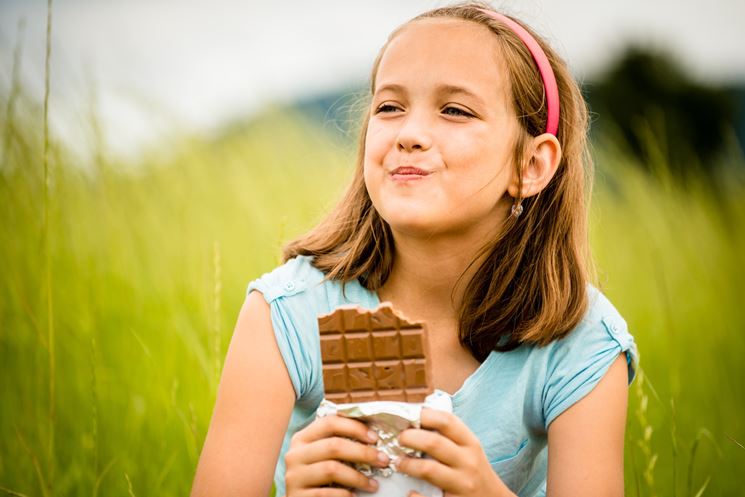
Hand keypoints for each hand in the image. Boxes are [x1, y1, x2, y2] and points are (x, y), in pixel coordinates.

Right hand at [284, 414, 390, 496]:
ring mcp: (294, 476)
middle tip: (383, 460)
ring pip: (331, 469)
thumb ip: (338, 443)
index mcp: (302, 438)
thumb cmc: (318, 478)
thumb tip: (371, 436)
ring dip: (358, 477)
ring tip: (373, 484)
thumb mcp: (322, 456)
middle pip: (333, 445)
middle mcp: (294, 454)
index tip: (375, 438)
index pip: (329, 423)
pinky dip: (344, 495)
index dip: (354, 427)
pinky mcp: (296, 496)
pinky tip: (354, 496)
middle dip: (363, 452)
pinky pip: (326, 494)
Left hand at [397, 408, 513, 496]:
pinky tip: (411, 491)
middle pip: (433, 442)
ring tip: (398, 463)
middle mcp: (468, 462)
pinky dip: (415, 496)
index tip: (408, 416)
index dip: (424, 415)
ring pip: (428, 469)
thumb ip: (450, 436)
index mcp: (470, 444)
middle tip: (399, 439)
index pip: (447, 421)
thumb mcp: (470, 450)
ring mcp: (462, 484)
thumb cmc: (476, 472)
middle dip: (409, 438)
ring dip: (407, 464)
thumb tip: (416, 419)